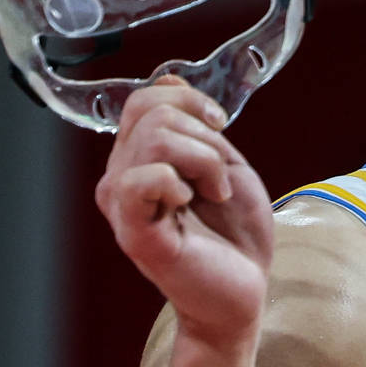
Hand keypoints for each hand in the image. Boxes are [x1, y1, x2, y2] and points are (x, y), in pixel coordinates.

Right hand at [94, 78, 274, 345]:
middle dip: (206, 138)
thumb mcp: (224, 163)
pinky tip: (190, 205)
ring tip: (212, 194)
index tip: (219, 127)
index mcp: (138, 160)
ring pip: (156, 139)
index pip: (145, 101)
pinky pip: (141, 181)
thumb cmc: (235, 233)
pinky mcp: (135, 232)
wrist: (245, 288)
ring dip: (205, 161)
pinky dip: (178, 183)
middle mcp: (120, 178)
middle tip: (218, 179)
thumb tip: (168, 78)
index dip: (188, 101)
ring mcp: (123, 205)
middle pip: (153, 113)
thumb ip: (196, 125)